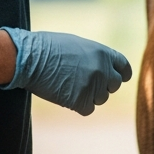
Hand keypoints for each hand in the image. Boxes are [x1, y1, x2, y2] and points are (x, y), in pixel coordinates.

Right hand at [0, 27, 131, 115]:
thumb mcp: (78, 45)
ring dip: (89, 95)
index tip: (118, 78)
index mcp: (104, 54)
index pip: (124, 68)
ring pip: (100, 99)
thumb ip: (96, 57)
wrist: (29, 58)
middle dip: (103, 86)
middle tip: (84, 82)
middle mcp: (103, 70)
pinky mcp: (80, 101)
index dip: (121, 74)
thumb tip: (104, 68)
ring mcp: (93, 86)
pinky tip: (65, 95)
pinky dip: (78, 105)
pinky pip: (88, 109)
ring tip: (69, 85)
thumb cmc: (48, 47)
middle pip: (114, 85)